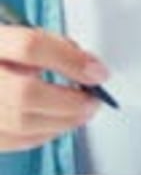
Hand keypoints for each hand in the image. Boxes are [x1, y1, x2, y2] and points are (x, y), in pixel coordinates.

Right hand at [0, 25, 107, 150]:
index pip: (29, 47)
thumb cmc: (0, 52)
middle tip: (93, 99)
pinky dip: (43, 134)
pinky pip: (14, 142)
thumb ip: (50, 43)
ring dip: (62, 121)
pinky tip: (58, 124)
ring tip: (82, 113)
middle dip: (69, 100)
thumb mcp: (18, 33)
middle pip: (25, 94)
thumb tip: (87, 64)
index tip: (97, 70)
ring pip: (20, 124)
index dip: (68, 59)